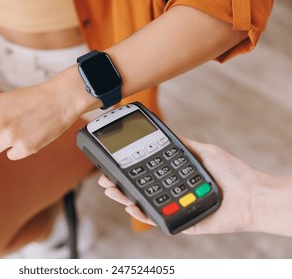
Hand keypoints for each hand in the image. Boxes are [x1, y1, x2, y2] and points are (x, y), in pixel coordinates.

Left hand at [0, 66, 98, 159]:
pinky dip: (17, 149)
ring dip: (0, 144)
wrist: (60, 100)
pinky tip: (28, 136)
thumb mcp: (4, 98)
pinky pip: (10, 155)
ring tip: (15, 132)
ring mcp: (10, 137)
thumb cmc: (33, 98)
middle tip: (1, 129)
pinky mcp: (25, 148)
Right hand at [98, 138, 266, 234]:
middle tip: (105, 179)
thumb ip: (183, 145)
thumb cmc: (231, 174)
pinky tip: (131, 206)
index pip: (147, 175)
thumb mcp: (203, 152)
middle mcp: (172, 193)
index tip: (115, 165)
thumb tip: (165, 133)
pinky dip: (143, 214)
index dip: (129, 171)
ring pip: (145, 205)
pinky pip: (158, 220)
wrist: (251, 195)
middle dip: (120, 185)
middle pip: (141, 190)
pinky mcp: (181, 222)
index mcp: (175, 178)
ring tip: (112, 190)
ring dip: (125, 199)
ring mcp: (175, 208)